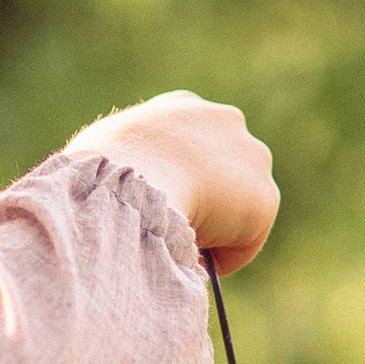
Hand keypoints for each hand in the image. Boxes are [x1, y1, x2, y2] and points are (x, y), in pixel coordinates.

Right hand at [64, 90, 278, 274]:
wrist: (132, 184)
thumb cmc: (100, 172)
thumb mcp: (102, 155)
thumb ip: (123, 166)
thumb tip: (114, 200)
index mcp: (182, 105)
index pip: (190, 144)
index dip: (175, 178)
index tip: (160, 206)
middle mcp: (225, 121)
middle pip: (222, 174)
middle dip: (204, 203)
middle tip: (171, 234)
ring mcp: (251, 158)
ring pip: (235, 211)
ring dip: (212, 231)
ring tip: (177, 250)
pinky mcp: (264, 200)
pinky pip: (240, 245)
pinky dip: (220, 258)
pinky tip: (189, 257)